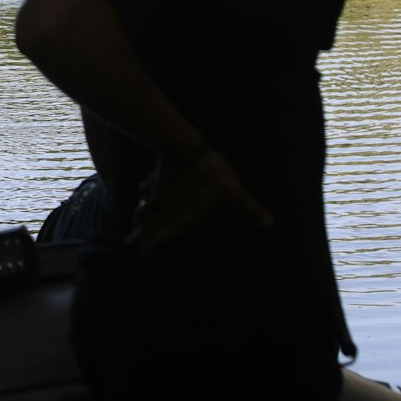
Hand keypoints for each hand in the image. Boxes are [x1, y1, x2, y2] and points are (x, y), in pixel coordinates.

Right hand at [127, 145, 272, 254]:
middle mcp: (170, 207)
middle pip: (151, 223)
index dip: (154, 244)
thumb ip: (249, 208)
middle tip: (129, 243)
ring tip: (134, 222)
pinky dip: (143, 193)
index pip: (167, 234)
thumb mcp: (234, 192)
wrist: (187, 148)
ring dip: (140, 216)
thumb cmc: (212, 173)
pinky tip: (140, 193)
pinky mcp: (158, 176)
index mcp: (186, 215)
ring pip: (146, 207)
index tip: (141, 253)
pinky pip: (148, 187)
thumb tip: (270, 223)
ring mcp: (161, 191)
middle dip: (140, 234)